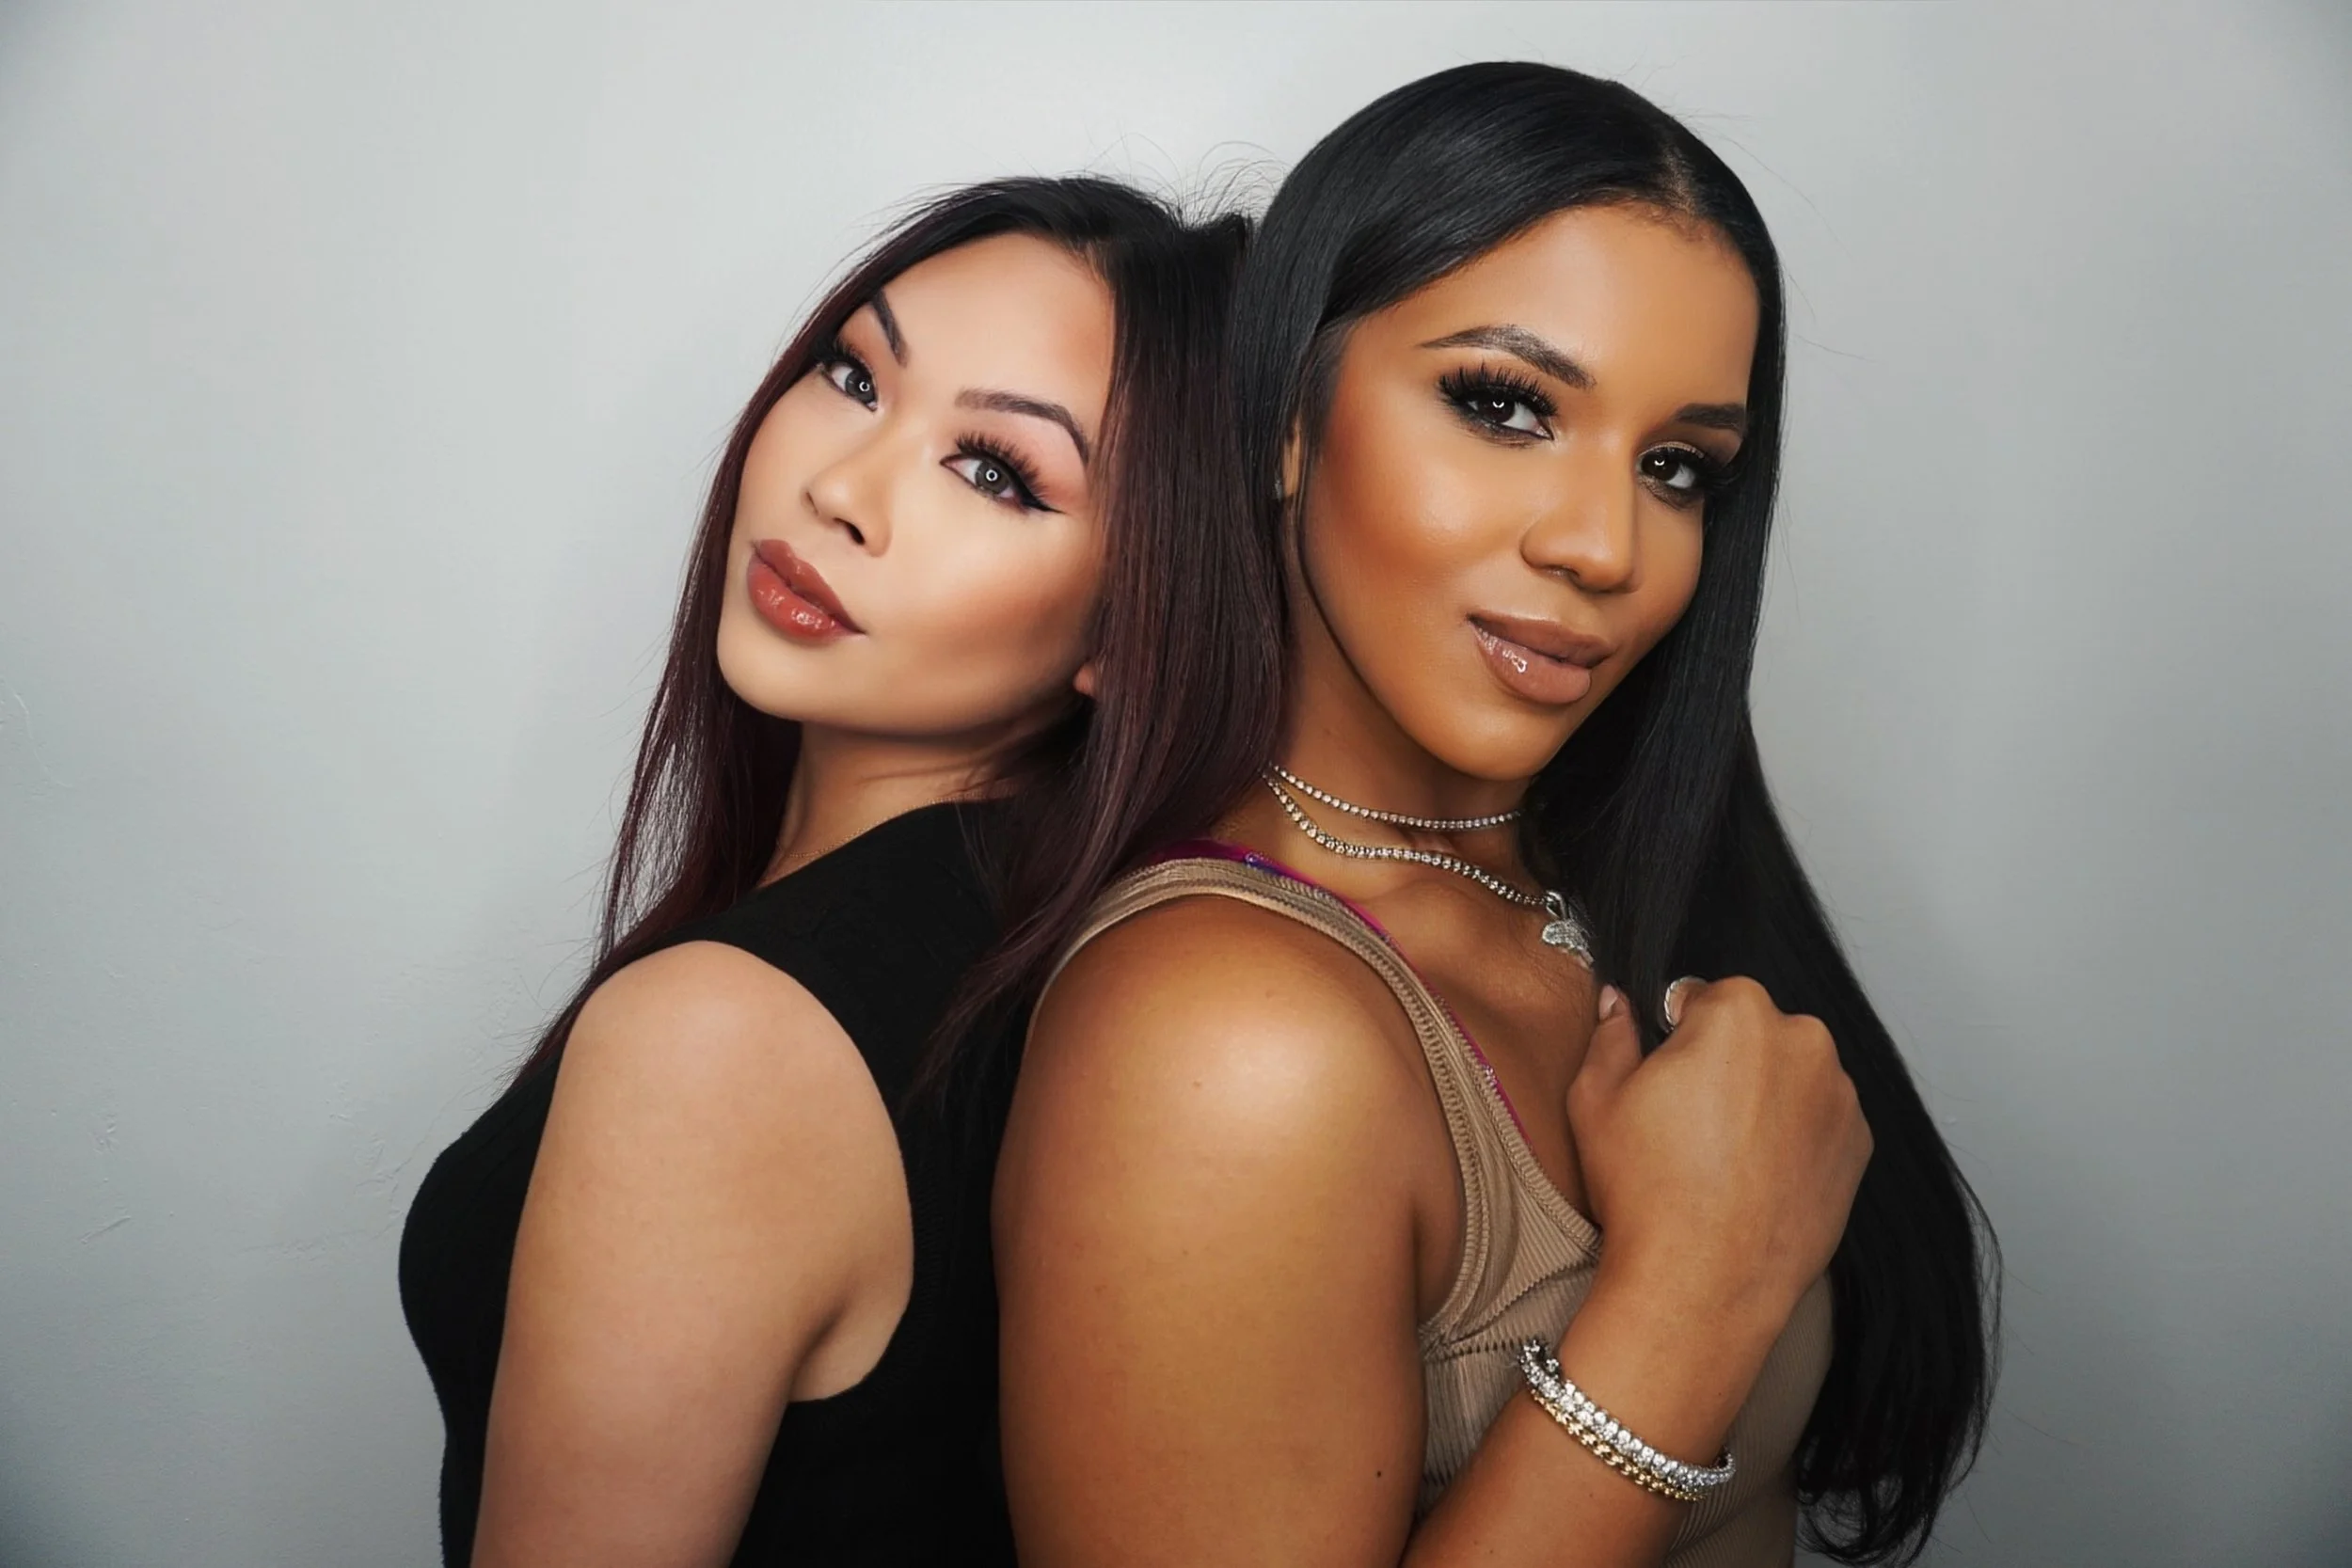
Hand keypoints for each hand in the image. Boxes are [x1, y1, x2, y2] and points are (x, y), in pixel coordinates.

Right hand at [1566, 977, 1869, 1339]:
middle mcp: (1804, 1041)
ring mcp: (1839, 1095)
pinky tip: (1755, 1177)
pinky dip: (1793, 1137)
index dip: (1674, 1037)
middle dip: (1724, 1062)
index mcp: (1739, 1012)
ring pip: (1789, 1076)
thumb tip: (1617, 1005)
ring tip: (1724, 1157)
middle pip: (1754, 1033)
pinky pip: (1818, 1120)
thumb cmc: (1648, 1189)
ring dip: (1763, 1097)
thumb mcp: (1596, 1099)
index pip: (1701, 997)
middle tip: (1689, 1123)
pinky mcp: (1858, 1145)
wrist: (1704, 1282)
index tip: (1663, 1079)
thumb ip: (1611, 1035)